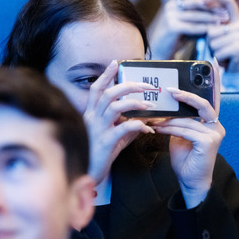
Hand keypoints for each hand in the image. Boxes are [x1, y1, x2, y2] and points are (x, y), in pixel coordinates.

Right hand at [84, 60, 156, 184]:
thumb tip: (142, 120)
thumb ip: (124, 126)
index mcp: (91, 115)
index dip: (105, 75)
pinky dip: (138, 125)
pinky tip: (148, 129)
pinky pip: (123, 128)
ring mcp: (98, 130)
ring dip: (134, 102)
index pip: (96, 89)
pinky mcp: (105, 142)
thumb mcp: (112, 138)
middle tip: (146, 85)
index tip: (115, 63)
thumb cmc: (99, 156)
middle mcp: (92, 119)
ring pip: (114, 106)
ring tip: (149, 105)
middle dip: (128, 86)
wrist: (89, 175)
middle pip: (108, 94)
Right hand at [149, 0, 226, 59]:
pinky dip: (204, 28)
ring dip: (211, 18)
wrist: (160, 52)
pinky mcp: (172, 27)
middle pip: (194, 1)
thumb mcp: (186, 22)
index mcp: (173, 2)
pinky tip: (213, 30)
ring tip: (222, 21)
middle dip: (212, 6)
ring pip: (196, 15)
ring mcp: (170, 16)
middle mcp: (170, 7)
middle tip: (224, 12)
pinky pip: (192, 26)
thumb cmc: (177, 37)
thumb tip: (217, 6)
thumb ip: (196, 13)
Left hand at [152, 59, 224, 207]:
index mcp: (210, 121)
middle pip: (202, 103)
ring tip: (153, 119)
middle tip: (168, 90)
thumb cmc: (185, 157)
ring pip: (189, 119)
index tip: (210, 63)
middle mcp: (216, 125)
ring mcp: (215, 133)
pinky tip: (158, 128)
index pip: (210, 98)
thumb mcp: (179, 133)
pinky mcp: (209, 142)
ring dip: (168, 119)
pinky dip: (171, 128)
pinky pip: (186, 130)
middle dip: (185, 96)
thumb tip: (162, 107)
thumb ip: (177, 120)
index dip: (212, 82)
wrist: (190, 180)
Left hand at [203, 0, 238, 72]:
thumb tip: (199, 10)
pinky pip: (217, 50)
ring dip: (213, 49)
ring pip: (212, 41)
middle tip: (219, 47)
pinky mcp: (238, 48)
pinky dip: (217, 56)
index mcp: (236, 20)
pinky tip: (225, 58)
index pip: (229, 0)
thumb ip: (214, 24)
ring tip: (222, 52)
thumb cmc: (226, 50)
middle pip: (211, 28)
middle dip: (210, 40)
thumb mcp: (221, 34)